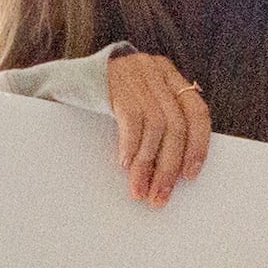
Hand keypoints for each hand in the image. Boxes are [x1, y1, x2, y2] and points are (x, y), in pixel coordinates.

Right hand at [106, 51, 213, 205]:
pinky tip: (125, 165)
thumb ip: (160, 120)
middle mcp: (157, 72)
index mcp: (170, 75)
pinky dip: (131, 146)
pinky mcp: (115, 82)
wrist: (70, 72)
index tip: (190, 176)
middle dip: (169, 166)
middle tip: (160, 195)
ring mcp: (137, 75)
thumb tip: (170, 170)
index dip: (198, 146)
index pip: (197, 112)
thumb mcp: (140, 98)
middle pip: (175, 125)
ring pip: (155, 126)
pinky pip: (131, 120)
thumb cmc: (110, 93)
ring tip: (140, 188)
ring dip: (147, 164)